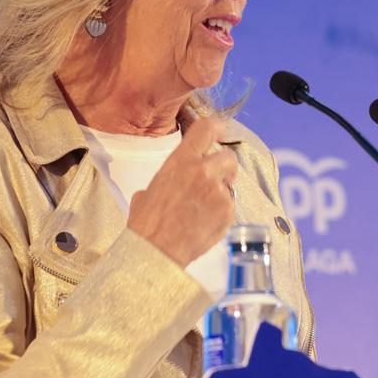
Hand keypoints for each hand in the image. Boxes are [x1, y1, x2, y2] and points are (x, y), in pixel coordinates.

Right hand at [126, 115, 236, 265]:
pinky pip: (230, 207)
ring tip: (204, 208)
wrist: (156, 249)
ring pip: (230, 184)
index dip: (216, 128)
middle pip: (228, 157)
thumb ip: (170, 178)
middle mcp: (203, 171)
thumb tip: (173, 183)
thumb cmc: (147, 223)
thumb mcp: (150, 189)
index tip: (220, 130)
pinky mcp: (228, 212)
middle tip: (216, 179)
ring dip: (222, 192)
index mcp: (181, 161)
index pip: (206, 130)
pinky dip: (222, 213)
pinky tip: (205, 222)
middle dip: (225, 167)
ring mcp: (218, 192)